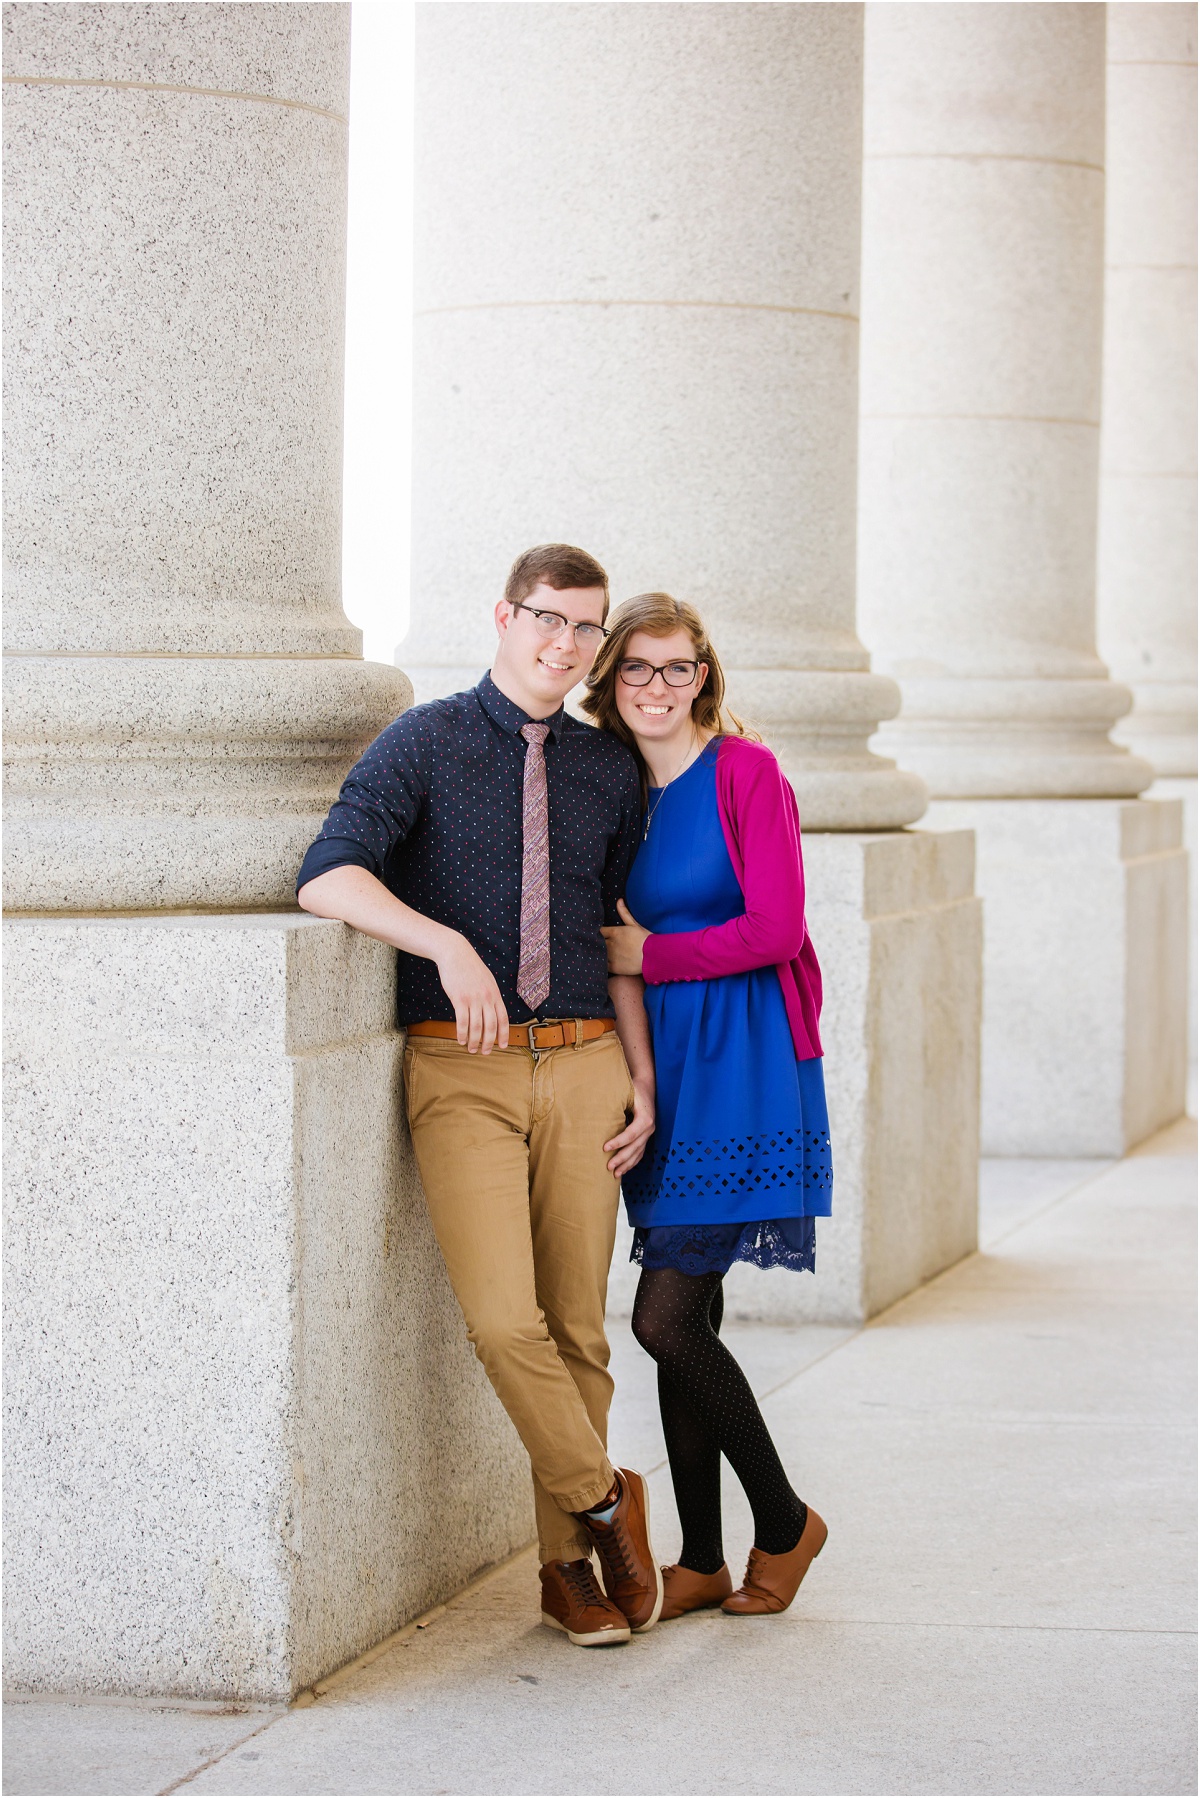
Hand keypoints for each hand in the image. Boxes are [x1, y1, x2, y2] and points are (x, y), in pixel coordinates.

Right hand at [435, 932, 508, 1053]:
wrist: (455, 953)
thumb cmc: (469, 968)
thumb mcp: (486, 980)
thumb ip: (490, 995)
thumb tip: (493, 1011)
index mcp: (495, 994)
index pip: (503, 1018)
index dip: (504, 1034)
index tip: (503, 1046)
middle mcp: (487, 997)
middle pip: (491, 1026)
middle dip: (489, 1042)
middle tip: (485, 1052)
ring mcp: (473, 998)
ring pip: (477, 1026)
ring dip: (474, 1041)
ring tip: (471, 1049)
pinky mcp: (459, 998)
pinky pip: (463, 1021)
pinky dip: (462, 1033)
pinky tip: (461, 1040)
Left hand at [601, 898, 650, 975]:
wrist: (653, 955)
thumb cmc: (645, 939)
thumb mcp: (634, 924)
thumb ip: (624, 913)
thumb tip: (619, 900)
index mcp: (614, 932)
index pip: (599, 931)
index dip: (598, 932)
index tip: (598, 933)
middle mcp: (610, 944)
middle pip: (597, 942)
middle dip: (597, 942)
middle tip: (596, 943)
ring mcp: (611, 956)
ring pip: (599, 953)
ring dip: (598, 952)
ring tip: (599, 953)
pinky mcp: (614, 967)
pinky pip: (603, 965)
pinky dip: (602, 963)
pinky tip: (603, 962)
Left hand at [603, 1078, 654, 1178]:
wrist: (646, 1086)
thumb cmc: (633, 1088)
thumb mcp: (626, 1092)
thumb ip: (616, 1102)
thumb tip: (595, 1110)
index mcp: (645, 1118)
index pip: (631, 1134)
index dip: (618, 1142)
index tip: (604, 1148)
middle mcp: (649, 1128)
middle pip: (635, 1147)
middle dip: (622, 1158)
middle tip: (608, 1167)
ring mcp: (649, 1133)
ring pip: (638, 1153)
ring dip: (627, 1164)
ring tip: (615, 1174)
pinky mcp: (645, 1136)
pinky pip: (640, 1152)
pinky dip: (632, 1162)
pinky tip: (623, 1169)